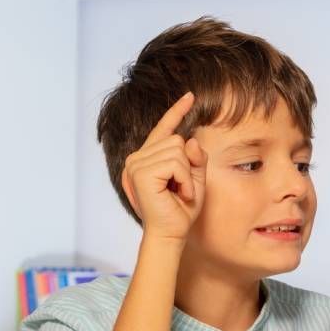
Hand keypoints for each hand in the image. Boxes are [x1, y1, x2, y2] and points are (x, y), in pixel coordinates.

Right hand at [121, 92, 206, 241]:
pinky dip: (184, 179)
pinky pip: (176, 162)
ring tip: (179, 193)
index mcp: (146, 159)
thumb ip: (194, 157)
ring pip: (177, 149)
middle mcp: (136, 159)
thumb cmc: (180, 210)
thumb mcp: (194, 179)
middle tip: (181, 190)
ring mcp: (135, 165)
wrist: (170, 235)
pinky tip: (177, 194)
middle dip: (188, 166)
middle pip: (176, 139)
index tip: (190, 95)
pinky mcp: (140, 173)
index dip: (176, 111)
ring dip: (187, 175)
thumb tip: (188, 139)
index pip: (164, 129)